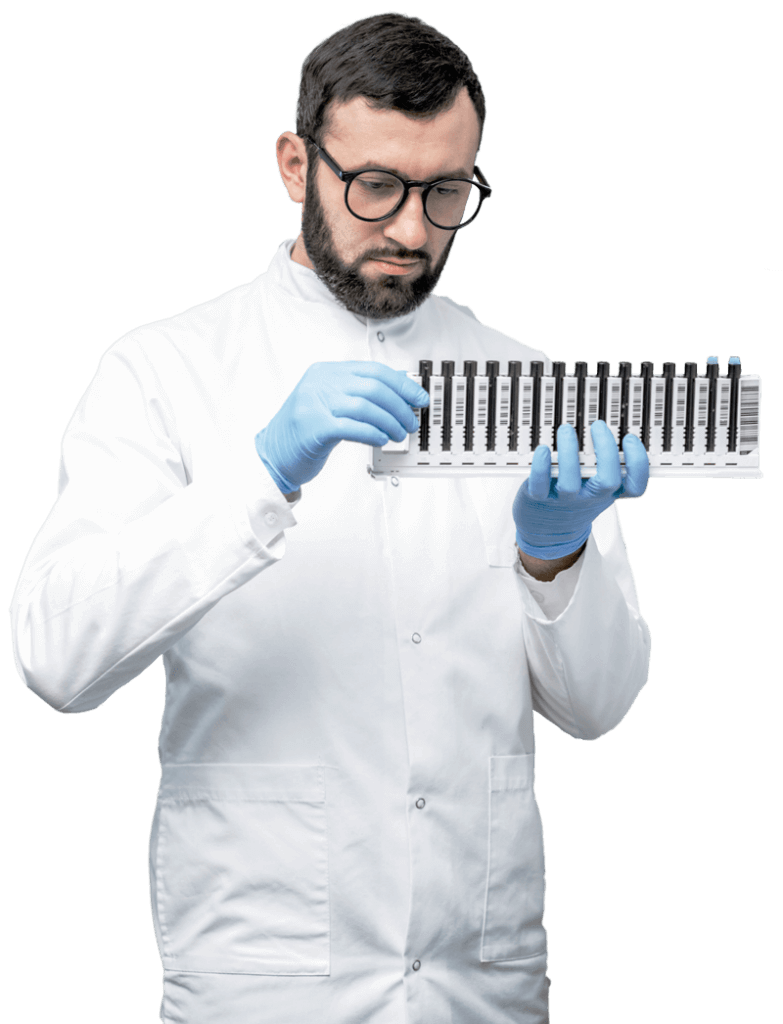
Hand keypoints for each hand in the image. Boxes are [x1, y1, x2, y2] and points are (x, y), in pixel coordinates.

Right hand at [254, 361, 428, 492]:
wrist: (273, 454)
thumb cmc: (305, 432)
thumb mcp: (331, 404)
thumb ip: (359, 395)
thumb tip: (400, 392)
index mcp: (326, 372)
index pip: (373, 371)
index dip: (402, 385)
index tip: (419, 399)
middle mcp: (320, 383)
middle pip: (373, 388)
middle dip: (399, 407)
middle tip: (410, 422)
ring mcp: (315, 403)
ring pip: (366, 406)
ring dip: (390, 422)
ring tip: (397, 434)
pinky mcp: (314, 427)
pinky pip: (353, 427)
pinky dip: (373, 433)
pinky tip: (381, 439)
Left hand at [512, 420, 648, 560]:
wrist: (547, 531)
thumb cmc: (576, 499)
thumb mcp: (597, 489)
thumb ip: (605, 466)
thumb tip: (608, 429)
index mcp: (609, 492)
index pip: (635, 486)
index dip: (638, 463)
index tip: (629, 438)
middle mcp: (590, 496)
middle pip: (608, 481)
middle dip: (606, 451)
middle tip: (598, 426)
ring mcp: (565, 499)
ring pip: (570, 483)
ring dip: (568, 453)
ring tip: (566, 430)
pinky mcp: (539, 498)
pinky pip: (539, 485)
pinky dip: (540, 467)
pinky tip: (543, 450)